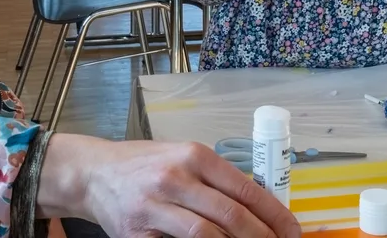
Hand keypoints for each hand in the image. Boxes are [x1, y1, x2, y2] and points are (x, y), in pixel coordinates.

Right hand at [37, 134, 301, 237]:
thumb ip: (216, 180)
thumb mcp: (182, 158)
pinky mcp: (137, 232)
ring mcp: (155, 206)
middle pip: (231, 216)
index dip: (275, 216)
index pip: (246, 189)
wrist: (92, 172)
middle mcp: (176, 178)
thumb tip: (261, 208)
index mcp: (194, 156)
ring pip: (206, 236)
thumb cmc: (144, 165)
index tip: (294, 233)